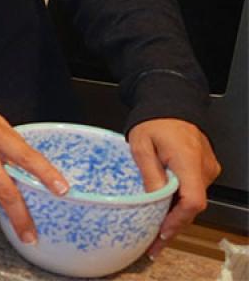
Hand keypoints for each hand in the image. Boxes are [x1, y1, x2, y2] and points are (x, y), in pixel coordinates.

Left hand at [128, 118, 220, 257]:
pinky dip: (179, 203)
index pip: (192, 201)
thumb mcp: (141, 145)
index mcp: (188, 161)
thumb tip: (153, 199)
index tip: (161, 233)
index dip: (177, 220)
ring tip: (154, 232)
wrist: (171, 104)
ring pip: (192, 200)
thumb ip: (149, 173)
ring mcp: (207, 169)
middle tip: (152, 243)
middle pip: (193, 206)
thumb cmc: (153, 122)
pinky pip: (193, 191)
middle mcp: (204, 168)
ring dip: (175, 215)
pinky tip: (164, 212)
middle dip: (173, 225)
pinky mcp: (204, 169)